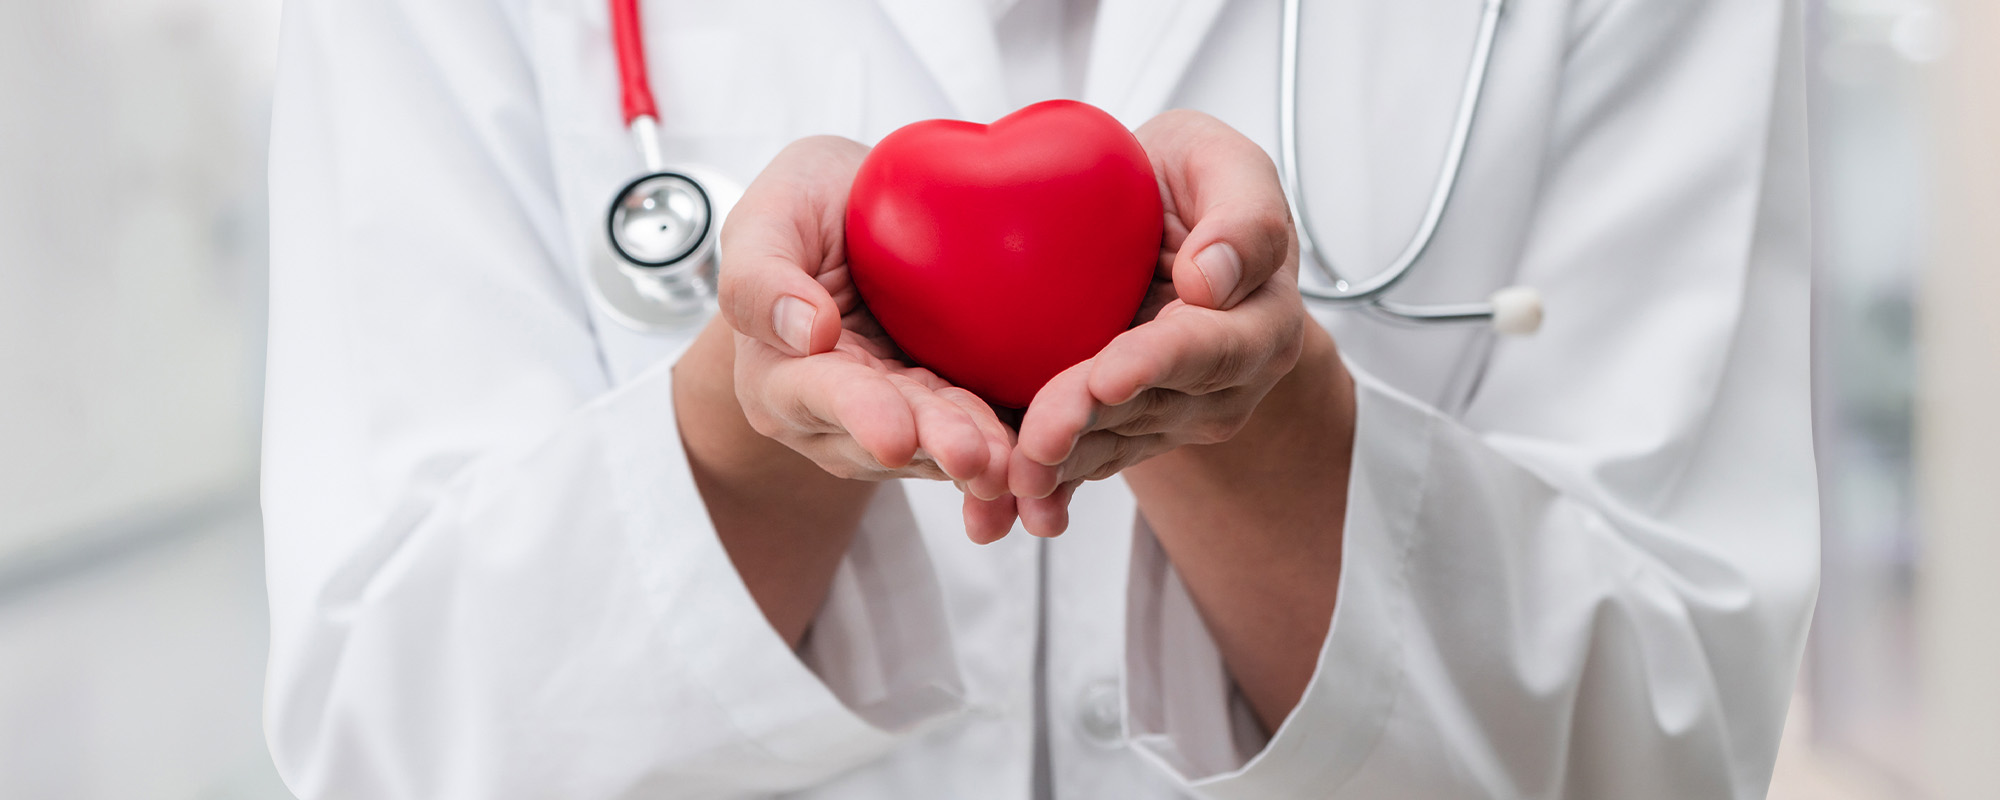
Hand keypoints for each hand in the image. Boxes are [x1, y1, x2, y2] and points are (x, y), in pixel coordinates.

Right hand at [718, 137, 1020, 542]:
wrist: (861, 213)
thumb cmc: (803, 211)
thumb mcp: (767, 217)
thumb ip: (760, 276)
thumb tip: (805, 332)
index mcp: (781, 375)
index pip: (821, 396)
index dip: (861, 415)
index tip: (895, 434)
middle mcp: (836, 416)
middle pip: (892, 433)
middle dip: (936, 446)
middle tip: (976, 457)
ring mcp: (899, 420)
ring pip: (941, 445)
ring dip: (982, 458)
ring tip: (1018, 463)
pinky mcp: (952, 411)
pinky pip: (983, 434)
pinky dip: (1013, 447)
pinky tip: (1045, 459)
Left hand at [1006, 111, 1306, 535]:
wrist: (1158, 223)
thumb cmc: (1195, 185)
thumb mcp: (1226, 165)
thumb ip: (1244, 218)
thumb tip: (1214, 279)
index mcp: (1257, 324)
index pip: (1208, 347)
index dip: (1156, 363)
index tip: (1109, 373)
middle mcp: (1217, 387)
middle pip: (1146, 408)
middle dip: (1087, 425)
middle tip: (1036, 439)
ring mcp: (1164, 417)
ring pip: (1105, 445)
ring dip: (1056, 467)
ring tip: (1007, 480)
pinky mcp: (1113, 430)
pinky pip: (1075, 461)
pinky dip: (1037, 483)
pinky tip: (994, 507)